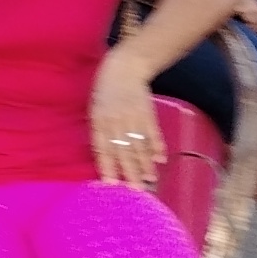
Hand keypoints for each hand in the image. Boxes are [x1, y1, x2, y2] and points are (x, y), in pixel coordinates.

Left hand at [90, 57, 165, 191]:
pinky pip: (153, 131)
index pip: (102, 148)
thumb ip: (99, 131)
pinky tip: (161, 159)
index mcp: (99, 120)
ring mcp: (133, 116)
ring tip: (150, 180)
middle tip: (135, 190)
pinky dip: (158, 145)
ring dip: (145, 163)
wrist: (125, 67)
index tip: (111, 185)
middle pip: (123, 150)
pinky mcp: (147, 111)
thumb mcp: (95, 109)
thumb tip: (105, 157)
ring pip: (139, 144)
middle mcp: (116, 120)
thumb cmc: (105, 91)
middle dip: (129, 171)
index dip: (107, 166)